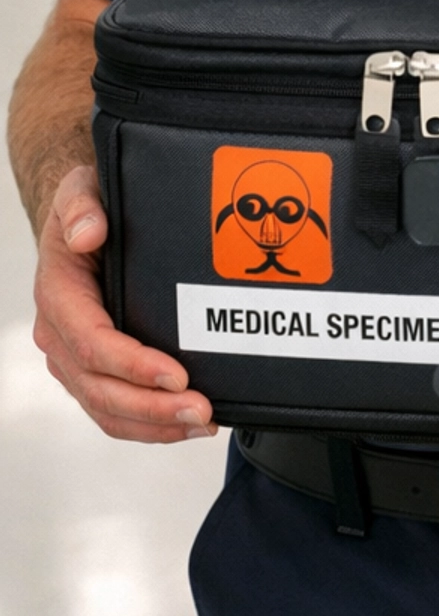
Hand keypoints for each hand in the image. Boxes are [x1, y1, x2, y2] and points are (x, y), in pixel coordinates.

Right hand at [33, 165, 217, 441]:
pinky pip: (116, 410)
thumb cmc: (88, 208)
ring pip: (107, 409)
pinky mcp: (95, 372)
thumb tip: (88, 232)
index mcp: (59, 295)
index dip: (133, 365)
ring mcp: (75, 360)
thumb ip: (81, 206)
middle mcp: (61, 335)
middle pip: (101, 389)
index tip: (177, 374)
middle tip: (202, 410)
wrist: (85, 222)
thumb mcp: (81, 190)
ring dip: (155, 425)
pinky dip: (151, 425)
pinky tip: (188, 424)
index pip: (92, 343)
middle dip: (152, 407)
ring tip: (202, 423)